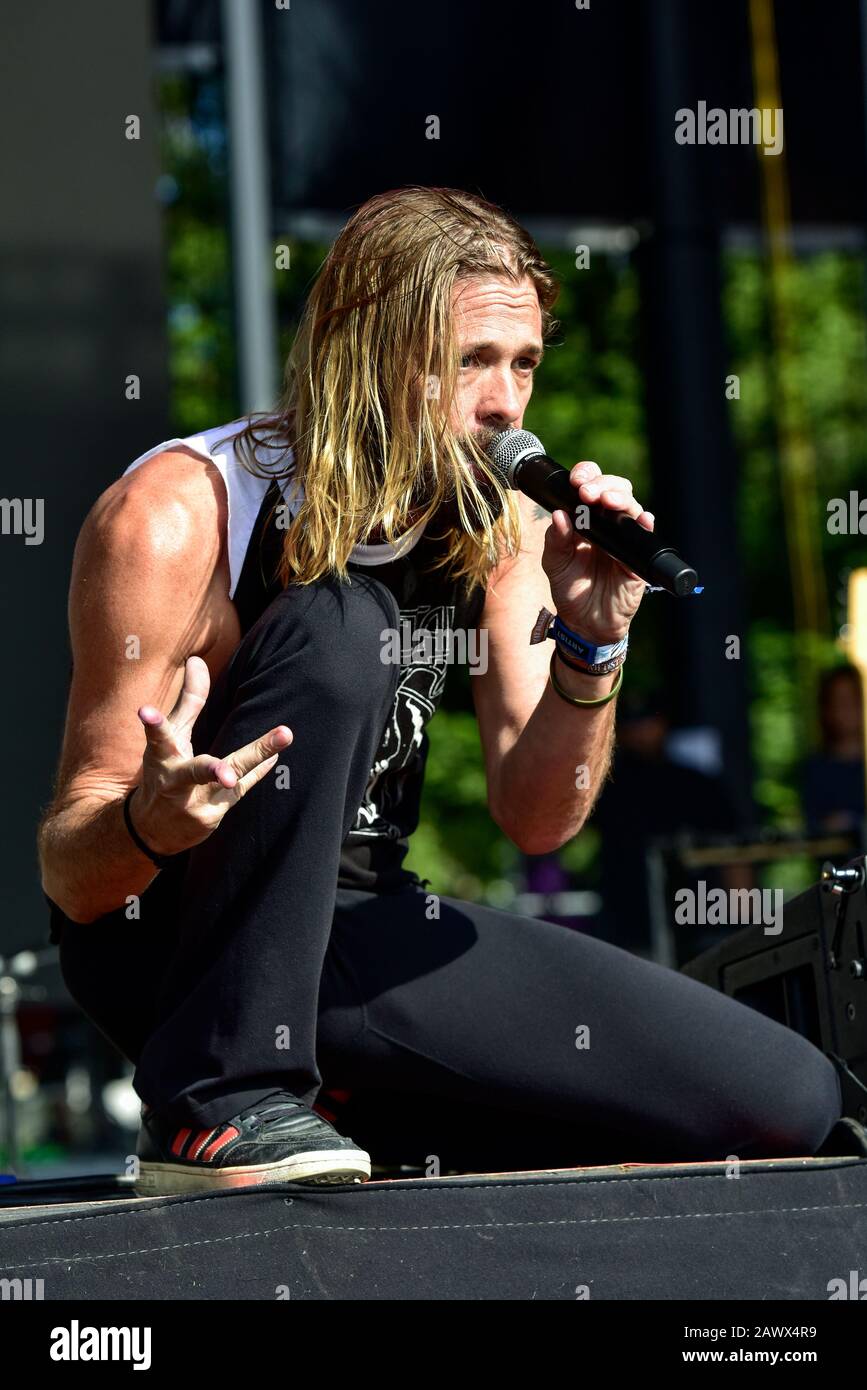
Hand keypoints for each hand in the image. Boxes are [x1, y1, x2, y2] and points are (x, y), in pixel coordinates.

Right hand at [131, 655, 292, 857]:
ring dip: (256, 759)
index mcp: (162, 758)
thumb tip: (197, 660)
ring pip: (231, 782)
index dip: (152, 724)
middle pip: (199, 771)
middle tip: (227, 774)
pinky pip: (242, 789)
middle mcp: (177, 782)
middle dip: (215, 771)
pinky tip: (275, 754)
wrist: (153, 828)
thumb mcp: (172, 737)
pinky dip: (259, 769)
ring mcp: (196, 804)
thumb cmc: (165, 770)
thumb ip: (188, 700)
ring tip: (283, 736)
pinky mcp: (212, 817)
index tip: (144, 711)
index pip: (158, 737)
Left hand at [541, 460, 654, 643]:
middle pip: (615, 489)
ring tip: (606, 502)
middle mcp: (608, 523)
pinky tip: (642, 519)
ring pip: (631, 507)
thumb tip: (559, 515)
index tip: (575, 481)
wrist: (585, 623)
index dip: (586, 476)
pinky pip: (646, 535)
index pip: (591, 485)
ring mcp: (625, 538)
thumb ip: (555, 539)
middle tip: (587, 492)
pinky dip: (645, 524)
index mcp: (586, 518)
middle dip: (602, 484)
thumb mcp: (555, 563)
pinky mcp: (637, 557)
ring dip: (620, 499)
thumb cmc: (570, 589)